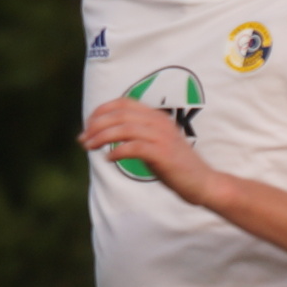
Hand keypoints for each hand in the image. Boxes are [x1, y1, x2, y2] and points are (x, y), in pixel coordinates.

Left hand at [82, 98, 222, 203]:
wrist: (203, 183)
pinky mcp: (163, 154)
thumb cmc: (176, 166)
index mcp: (157, 117)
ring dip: (101, 137)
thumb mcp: (155, 145)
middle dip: (96, 125)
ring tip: (88, 147)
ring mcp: (162, 137)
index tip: (88, 125)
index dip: (101, 111)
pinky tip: (108, 159)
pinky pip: (133, 147)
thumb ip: (136, 137)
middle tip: (83, 139)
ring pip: (124, 128)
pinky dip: (116, 152)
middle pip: (120, 114)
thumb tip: (106, 137)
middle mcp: (159, 123)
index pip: (124, 103)